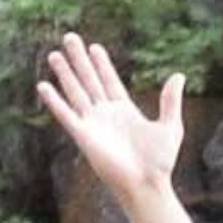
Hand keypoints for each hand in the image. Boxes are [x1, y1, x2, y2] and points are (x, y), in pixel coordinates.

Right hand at [36, 33, 184, 206]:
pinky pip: (65, 114)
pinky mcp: (83, 136)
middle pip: (89, 80)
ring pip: (76, 92)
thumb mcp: (170, 126)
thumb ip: (170, 101)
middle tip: (70, 38)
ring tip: (54, 54)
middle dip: (79, 59)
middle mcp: (106, 115)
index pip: (109, 80)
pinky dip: (54, 101)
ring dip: (65, 73)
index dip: (102, 64)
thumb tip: (178, 76)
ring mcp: (93, 124)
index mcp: (125, 111)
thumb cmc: (160, 162)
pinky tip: (43, 86)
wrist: (146, 184)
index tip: (94, 47)